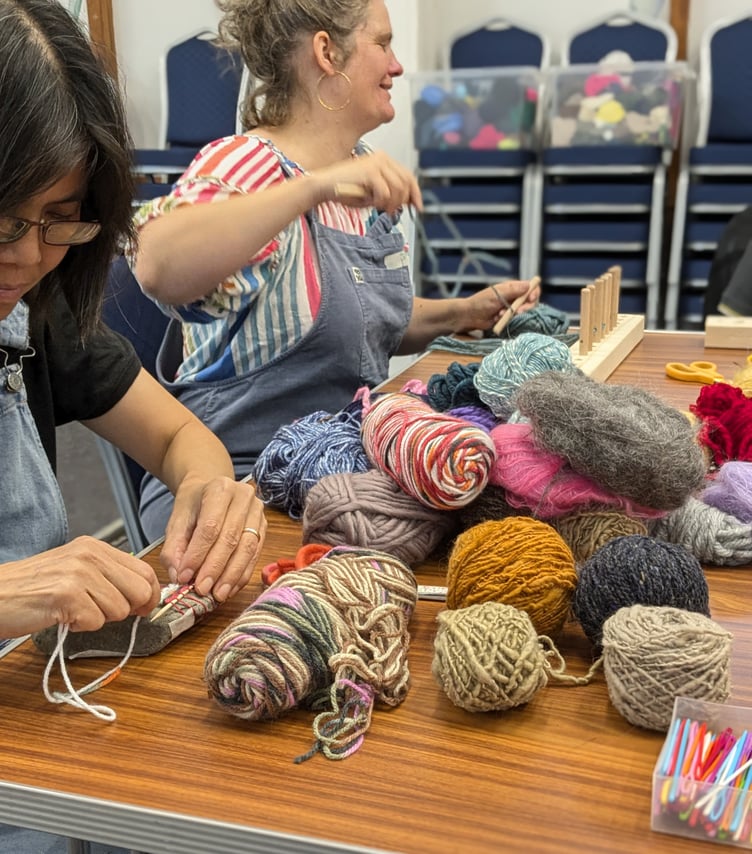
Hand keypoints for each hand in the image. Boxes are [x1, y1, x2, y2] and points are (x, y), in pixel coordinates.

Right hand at [0, 537, 160, 636]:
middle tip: (102, 613)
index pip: (145, 570)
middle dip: (128, 610)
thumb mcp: (75, 570)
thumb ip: (108, 576)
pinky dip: (81, 626)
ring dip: (98, 619)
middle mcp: (90, 555)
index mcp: (95, 547)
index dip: (150, 594)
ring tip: (74, 611)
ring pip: (120, 610)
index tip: (144, 608)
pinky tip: (63, 616)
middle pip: (140, 591)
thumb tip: (144, 595)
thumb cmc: (33, 588)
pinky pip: (96, 621)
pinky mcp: (67, 596)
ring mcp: (79, 574)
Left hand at [160, 476, 265, 601]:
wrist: (212, 489)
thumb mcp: (177, 520)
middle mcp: (244, 496)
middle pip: (231, 538)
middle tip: (202, 589)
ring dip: (231, 575)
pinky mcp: (264, 527)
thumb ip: (174, 547)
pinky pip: (255, 555)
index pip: (210, 526)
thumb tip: (178, 576)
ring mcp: (258, 511)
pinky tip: (229, 588)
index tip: (185, 576)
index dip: (198, 554)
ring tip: (217, 594)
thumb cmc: (194, 505)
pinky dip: (242, 575)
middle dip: (215, 568)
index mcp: (219, 489)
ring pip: (247, 548)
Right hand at [313, 150, 422, 214]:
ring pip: (398, 188)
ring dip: (390, 203)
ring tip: (377, 206)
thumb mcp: (373, 192)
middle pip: (406, 183)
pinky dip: (379, 202)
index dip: (415, 193)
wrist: (323, 186)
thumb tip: (408, 202)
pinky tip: (370, 202)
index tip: (418, 207)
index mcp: (383, 160)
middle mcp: (382, 158)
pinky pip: (385, 192)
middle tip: (389, 211)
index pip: (408, 176)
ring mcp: (376, 163)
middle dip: (400, 201)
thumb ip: (390, 194)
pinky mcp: (370, 171)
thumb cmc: (345, 190)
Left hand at [456, 279, 540, 333]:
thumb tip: (529, 285)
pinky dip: (508, 320)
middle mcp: (514, 297)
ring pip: (523, 312)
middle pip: (530, 302)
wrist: (470, 316)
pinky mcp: (508, 318)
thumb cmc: (481, 302)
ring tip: (500, 314)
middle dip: (525, 307)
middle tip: (517, 312)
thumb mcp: (497, 294)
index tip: (531, 299)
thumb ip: (513, 290)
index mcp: (513, 287)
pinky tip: (498, 319)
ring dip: (514, 314)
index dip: (534, 293)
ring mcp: (512, 308)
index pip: (531, 288)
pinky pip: (515, 320)